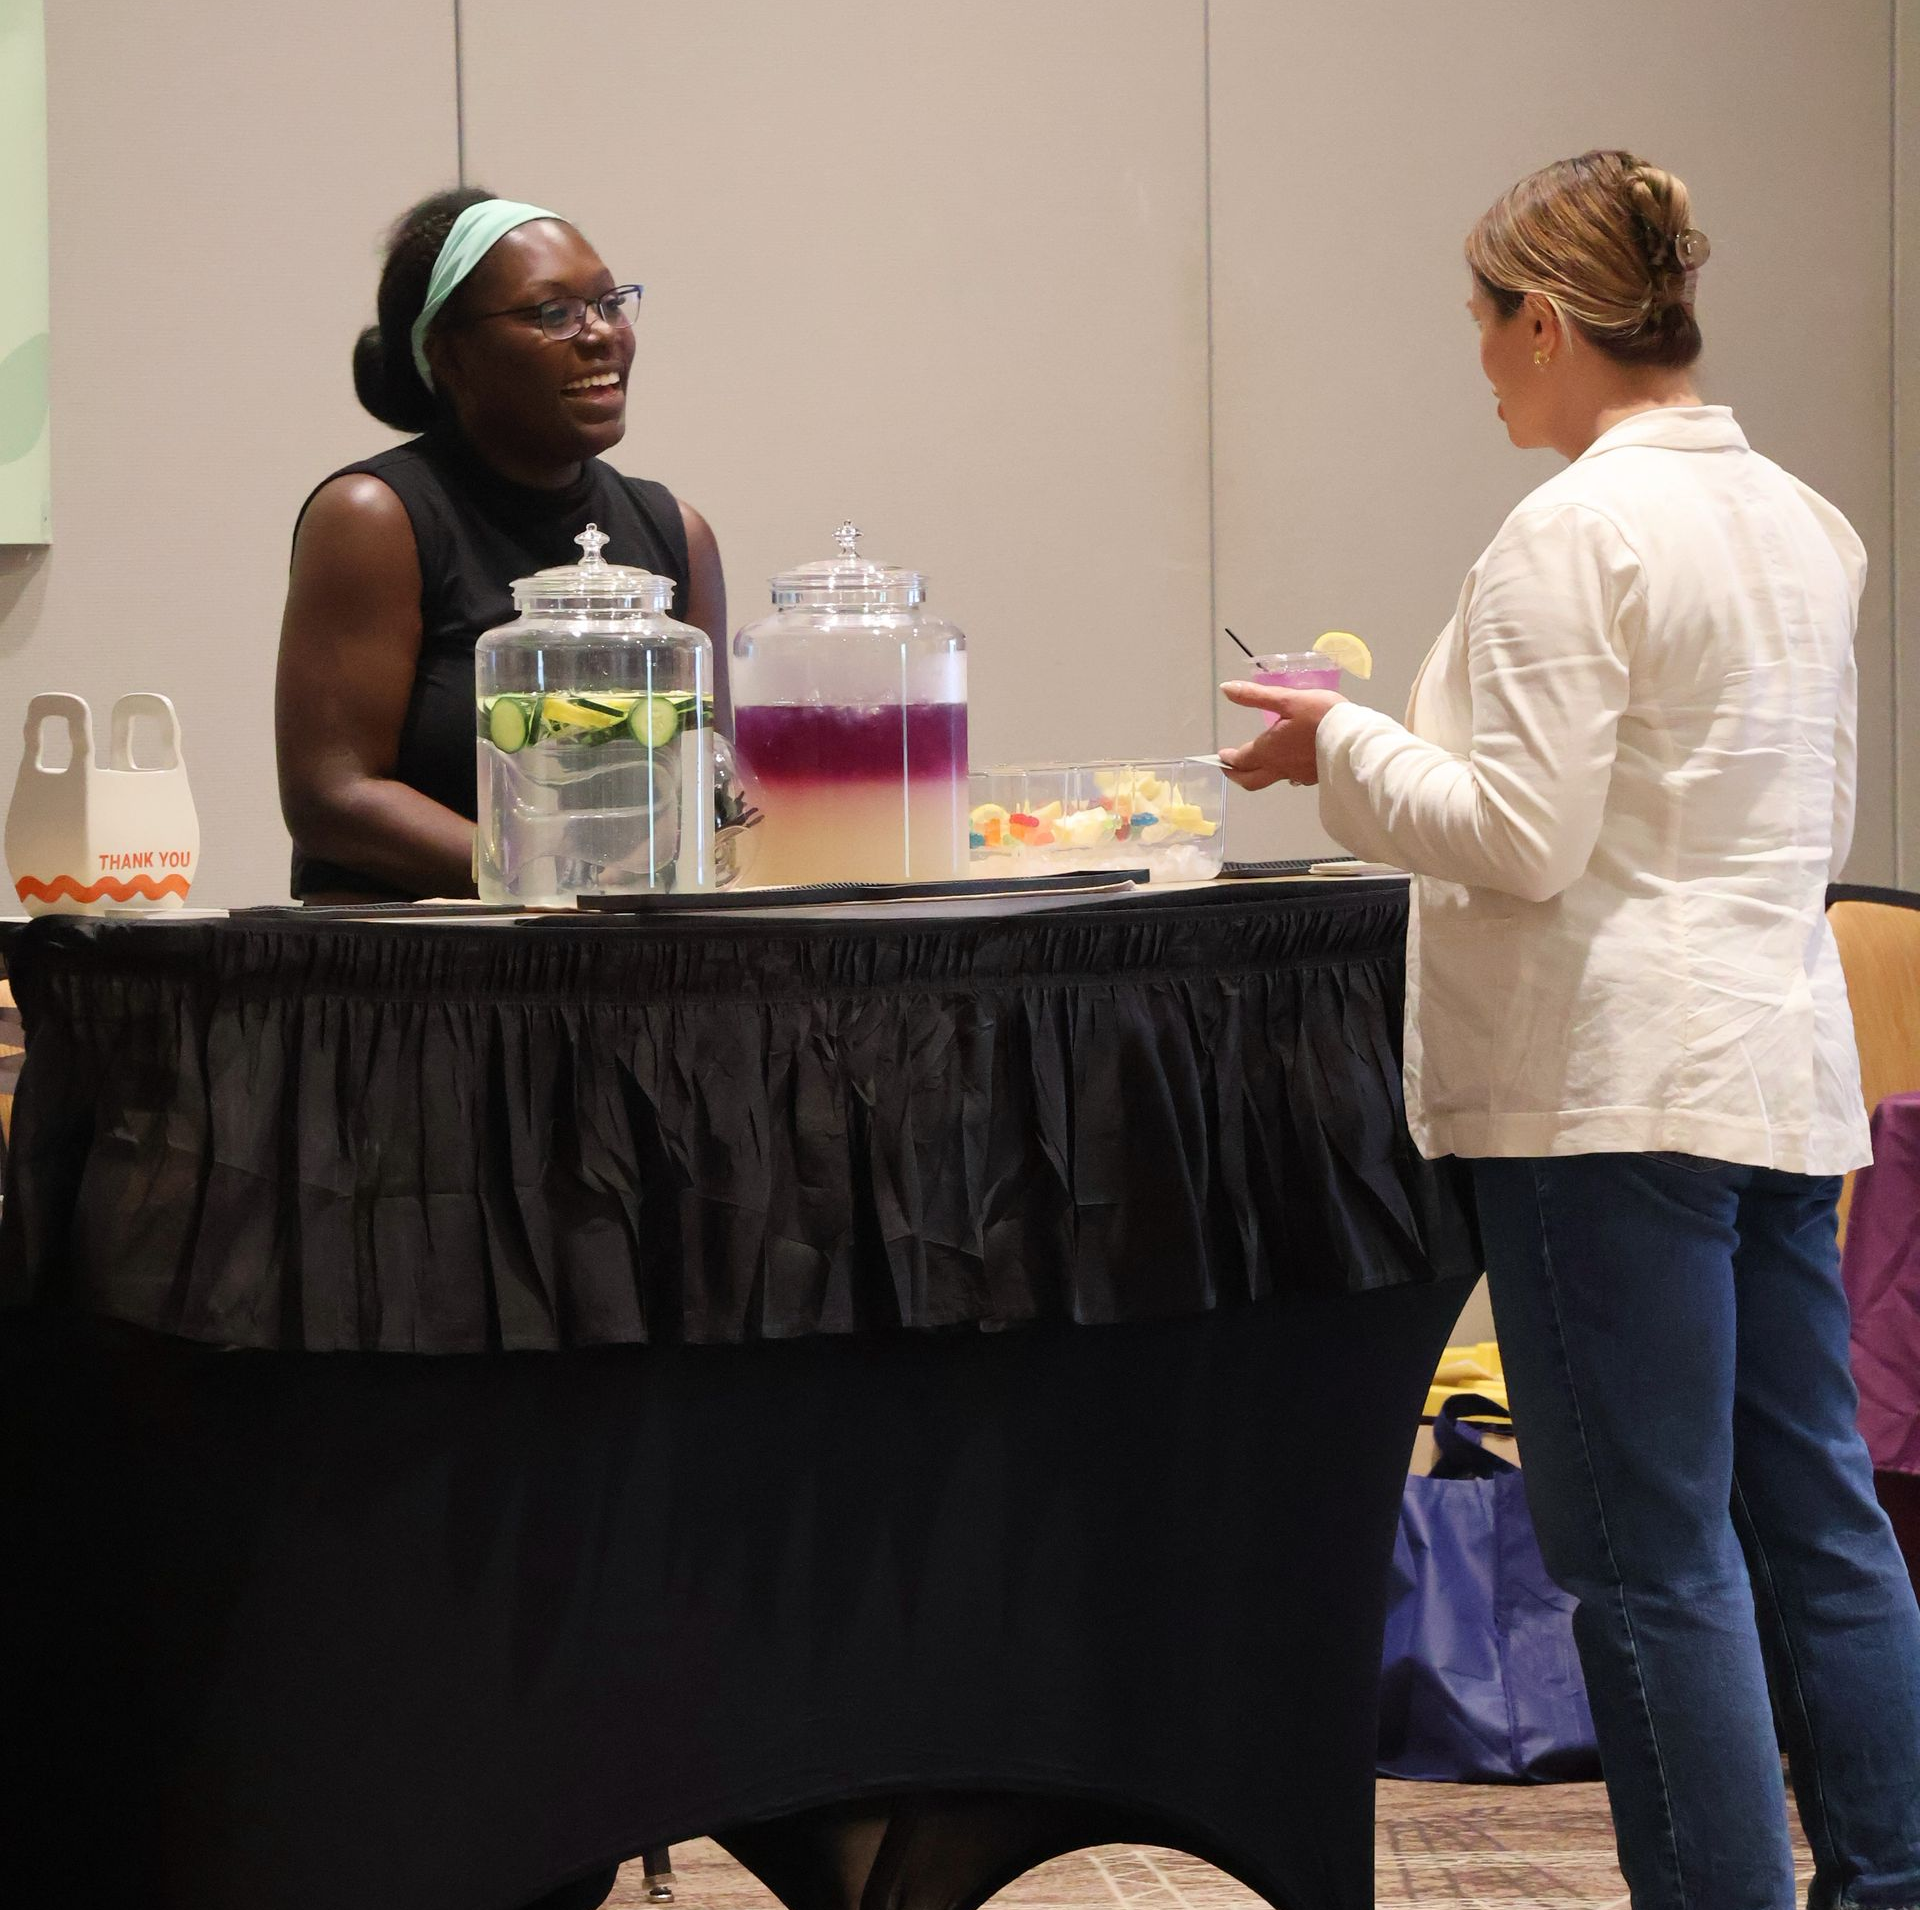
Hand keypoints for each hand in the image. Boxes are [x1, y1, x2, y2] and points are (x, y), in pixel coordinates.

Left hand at [1217, 682, 1344, 789]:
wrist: (1356, 739)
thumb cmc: (1320, 716)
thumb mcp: (1287, 699)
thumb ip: (1256, 696)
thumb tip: (1226, 688)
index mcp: (1268, 750)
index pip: (1241, 760)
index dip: (1228, 758)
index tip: (1221, 756)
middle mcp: (1279, 768)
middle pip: (1250, 780)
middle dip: (1236, 775)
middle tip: (1229, 769)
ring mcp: (1298, 775)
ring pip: (1271, 779)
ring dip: (1258, 774)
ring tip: (1257, 763)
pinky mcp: (1315, 777)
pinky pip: (1292, 778)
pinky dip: (1282, 772)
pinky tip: (1289, 764)